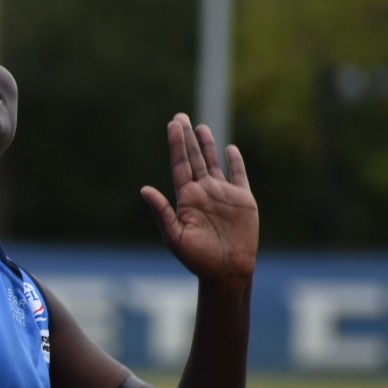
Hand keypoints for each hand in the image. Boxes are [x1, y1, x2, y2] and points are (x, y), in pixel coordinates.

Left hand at [141, 115, 258, 291]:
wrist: (226, 271)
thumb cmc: (197, 258)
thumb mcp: (175, 236)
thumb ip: (162, 212)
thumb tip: (145, 189)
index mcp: (186, 198)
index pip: (179, 164)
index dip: (176, 144)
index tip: (172, 124)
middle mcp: (203, 192)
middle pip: (193, 158)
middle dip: (186, 138)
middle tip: (180, 117)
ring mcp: (223, 194)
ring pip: (213, 163)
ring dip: (208, 145)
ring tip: (200, 127)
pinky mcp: (242, 200)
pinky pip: (239, 175)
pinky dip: (235, 161)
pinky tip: (230, 149)